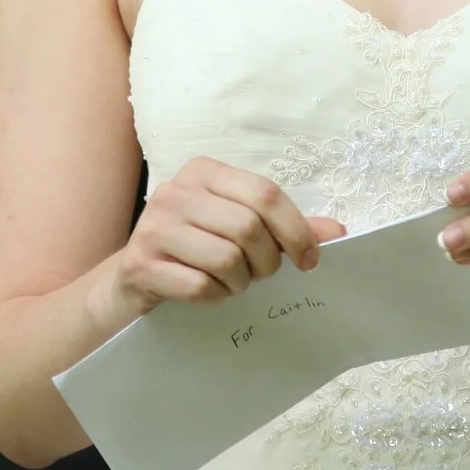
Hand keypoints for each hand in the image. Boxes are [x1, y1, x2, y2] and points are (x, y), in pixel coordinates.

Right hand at [109, 157, 345, 317]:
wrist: (132, 280)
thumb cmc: (195, 250)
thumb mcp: (238, 229)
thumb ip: (284, 227)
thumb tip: (337, 232)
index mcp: (204, 172)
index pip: (265, 194)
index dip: (296, 230)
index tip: (310, 261)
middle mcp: (176, 191)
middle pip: (248, 228)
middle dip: (266, 262)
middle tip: (261, 275)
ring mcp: (154, 226)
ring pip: (226, 259)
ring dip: (239, 282)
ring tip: (231, 283)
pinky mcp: (141, 264)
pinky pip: (199, 286)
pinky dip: (214, 297)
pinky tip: (207, 292)